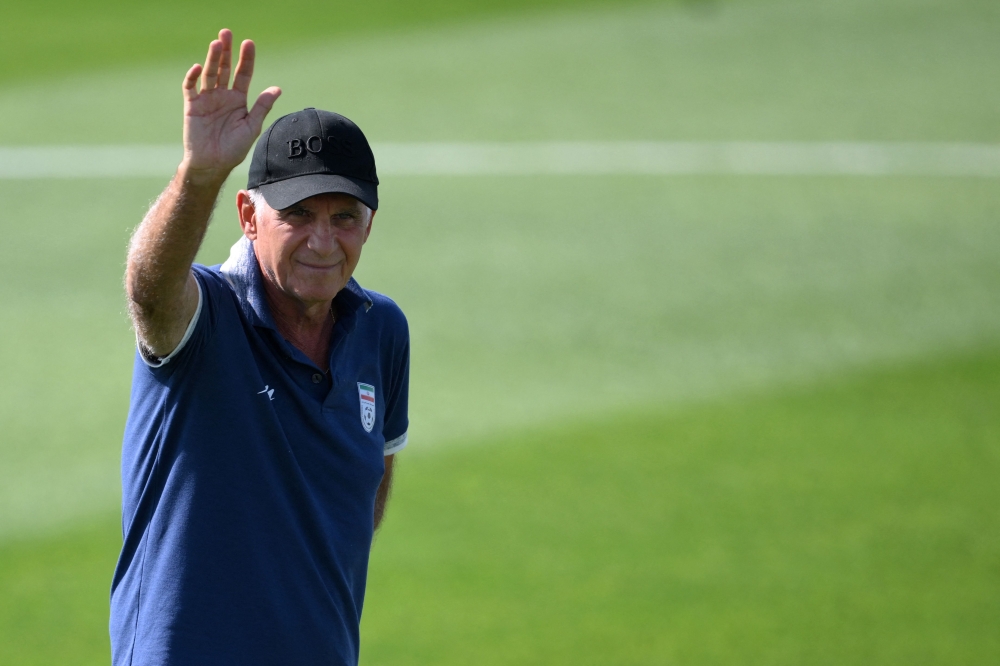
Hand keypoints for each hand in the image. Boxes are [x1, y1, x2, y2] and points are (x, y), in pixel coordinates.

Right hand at [181, 29, 280, 180]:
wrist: (213, 164)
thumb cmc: (234, 148)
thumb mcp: (252, 126)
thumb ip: (262, 106)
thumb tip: (277, 88)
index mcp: (238, 100)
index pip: (243, 74)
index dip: (246, 59)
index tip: (249, 43)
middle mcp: (222, 96)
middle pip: (225, 68)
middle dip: (226, 51)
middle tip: (227, 33)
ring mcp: (206, 99)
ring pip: (210, 73)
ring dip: (212, 58)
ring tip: (216, 43)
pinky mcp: (192, 105)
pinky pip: (191, 87)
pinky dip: (193, 77)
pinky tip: (199, 67)